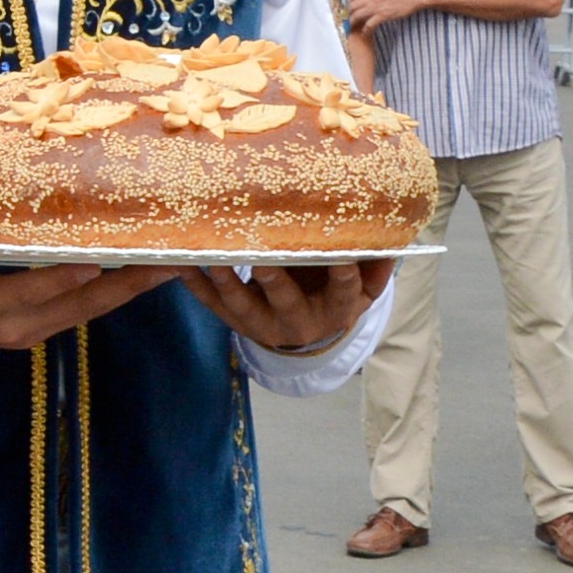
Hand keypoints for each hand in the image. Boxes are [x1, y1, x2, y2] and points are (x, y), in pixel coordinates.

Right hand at [0, 249, 172, 366]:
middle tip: (172, 261)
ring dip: (132, 288)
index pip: (35, 290)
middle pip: (83, 305)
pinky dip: (114, 291)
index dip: (65, 277)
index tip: (101, 261)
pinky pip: (84, 310)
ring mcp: (33, 329)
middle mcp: (20, 325)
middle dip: (128, 283)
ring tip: (172, 263)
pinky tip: (138, 271)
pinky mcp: (39, 325)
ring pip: (91, 310)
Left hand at [181, 257, 391, 356]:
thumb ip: (375, 265)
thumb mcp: (363, 289)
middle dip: (273, 280)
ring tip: (212, 258)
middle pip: (285, 301)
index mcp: (335, 309)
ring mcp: (262, 324)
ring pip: (241, 305)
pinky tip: (181, 264)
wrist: (307, 335)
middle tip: (261, 258)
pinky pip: (212, 304)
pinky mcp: (234, 321)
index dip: (342, 272)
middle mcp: (297, 322)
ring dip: (226, 281)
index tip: (339, 253)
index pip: (342, 289)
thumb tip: (391, 237)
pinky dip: (195, 285)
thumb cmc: (335, 295)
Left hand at [340, 0, 433, 32]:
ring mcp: (376, 7)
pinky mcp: (383, 15)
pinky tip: (365, 33)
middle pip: (351, 7)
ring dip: (352, 22)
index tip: (344, 8)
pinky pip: (369, 24)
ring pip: (357, 16)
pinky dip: (366, 30)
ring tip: (351, 27)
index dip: (346, 3)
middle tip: (344, 19)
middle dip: (346, 14)